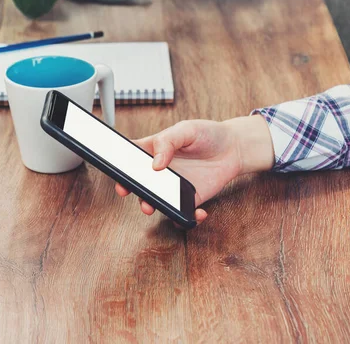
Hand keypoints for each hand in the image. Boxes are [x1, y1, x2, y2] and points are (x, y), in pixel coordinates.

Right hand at [115, 115, 273, 225]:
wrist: (233, 148)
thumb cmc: (207, 134)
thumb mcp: (186, 130)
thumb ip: (168, 142)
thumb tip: (155, 164)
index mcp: (153, 150)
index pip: (129, 158)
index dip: (119, 165)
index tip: (116, 170)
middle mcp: (159, 171)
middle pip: (137, 182)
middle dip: (128, 188)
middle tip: (126, 190)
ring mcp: (172, 187)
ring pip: (154, 201)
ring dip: (149, 205)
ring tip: (151, 205)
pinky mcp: (188, 200)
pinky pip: (181, 214)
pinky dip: (185, 218)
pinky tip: (197, 212)